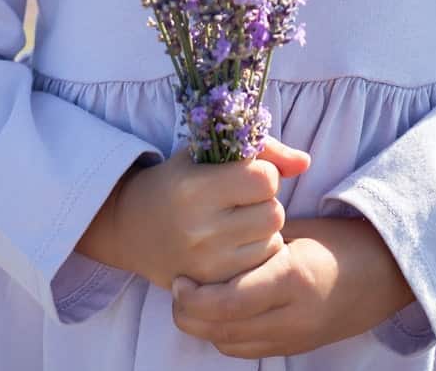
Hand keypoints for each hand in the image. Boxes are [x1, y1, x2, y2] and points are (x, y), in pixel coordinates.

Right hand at [97, 134, 310, 287]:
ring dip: (264, 228)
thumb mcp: (207, 154)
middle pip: (273, 213)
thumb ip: (261, 151)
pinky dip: (258, 252)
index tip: (244, 174)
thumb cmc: (176, 181)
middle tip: (242, 200)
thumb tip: (305, 163)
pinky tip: (237, 243)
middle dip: (265, 202)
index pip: (264, 179)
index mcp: (195, 189)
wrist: (130, 227)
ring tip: (238, 221)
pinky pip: (261, 266)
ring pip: (272, 241)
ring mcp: (207, 263)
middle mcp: (200, 230)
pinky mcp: (212, 285)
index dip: (262, 172)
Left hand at [169, 215, 417, 357]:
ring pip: (229, 345)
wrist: (388, 274)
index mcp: (293, 278)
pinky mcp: (296, 347)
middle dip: (189, 314)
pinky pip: (246, 350)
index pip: (228, 301)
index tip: (179, 278)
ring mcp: (295, 337)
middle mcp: (293, 316)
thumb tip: (214, 238)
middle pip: (222, 330)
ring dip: (204, 326)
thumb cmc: (344, 241)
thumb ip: (258, 239)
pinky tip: (220, 310)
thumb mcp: (301, 230)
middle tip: (176, 289)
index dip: (193, 296)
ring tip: (194, 298)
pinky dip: (225, 334)